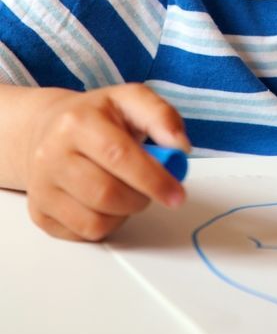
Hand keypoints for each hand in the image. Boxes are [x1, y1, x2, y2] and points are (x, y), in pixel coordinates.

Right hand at [24, 84, 190, 241]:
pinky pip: (83, 234)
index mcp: (78, 121)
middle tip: (152, 189)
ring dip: (124, 213)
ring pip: (95, 222)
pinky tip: (105, 203)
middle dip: (141, 198)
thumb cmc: (96, 115)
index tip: (176, 194)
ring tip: (126, 190)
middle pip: (107, 194)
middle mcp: (52, 154)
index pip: (119, 156)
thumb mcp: (131, 99)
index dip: (153, 178)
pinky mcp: (40, 213)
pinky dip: (106, 225)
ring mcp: (42, 187)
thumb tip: (180, 146)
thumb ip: (161, 116)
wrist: (47, 127)